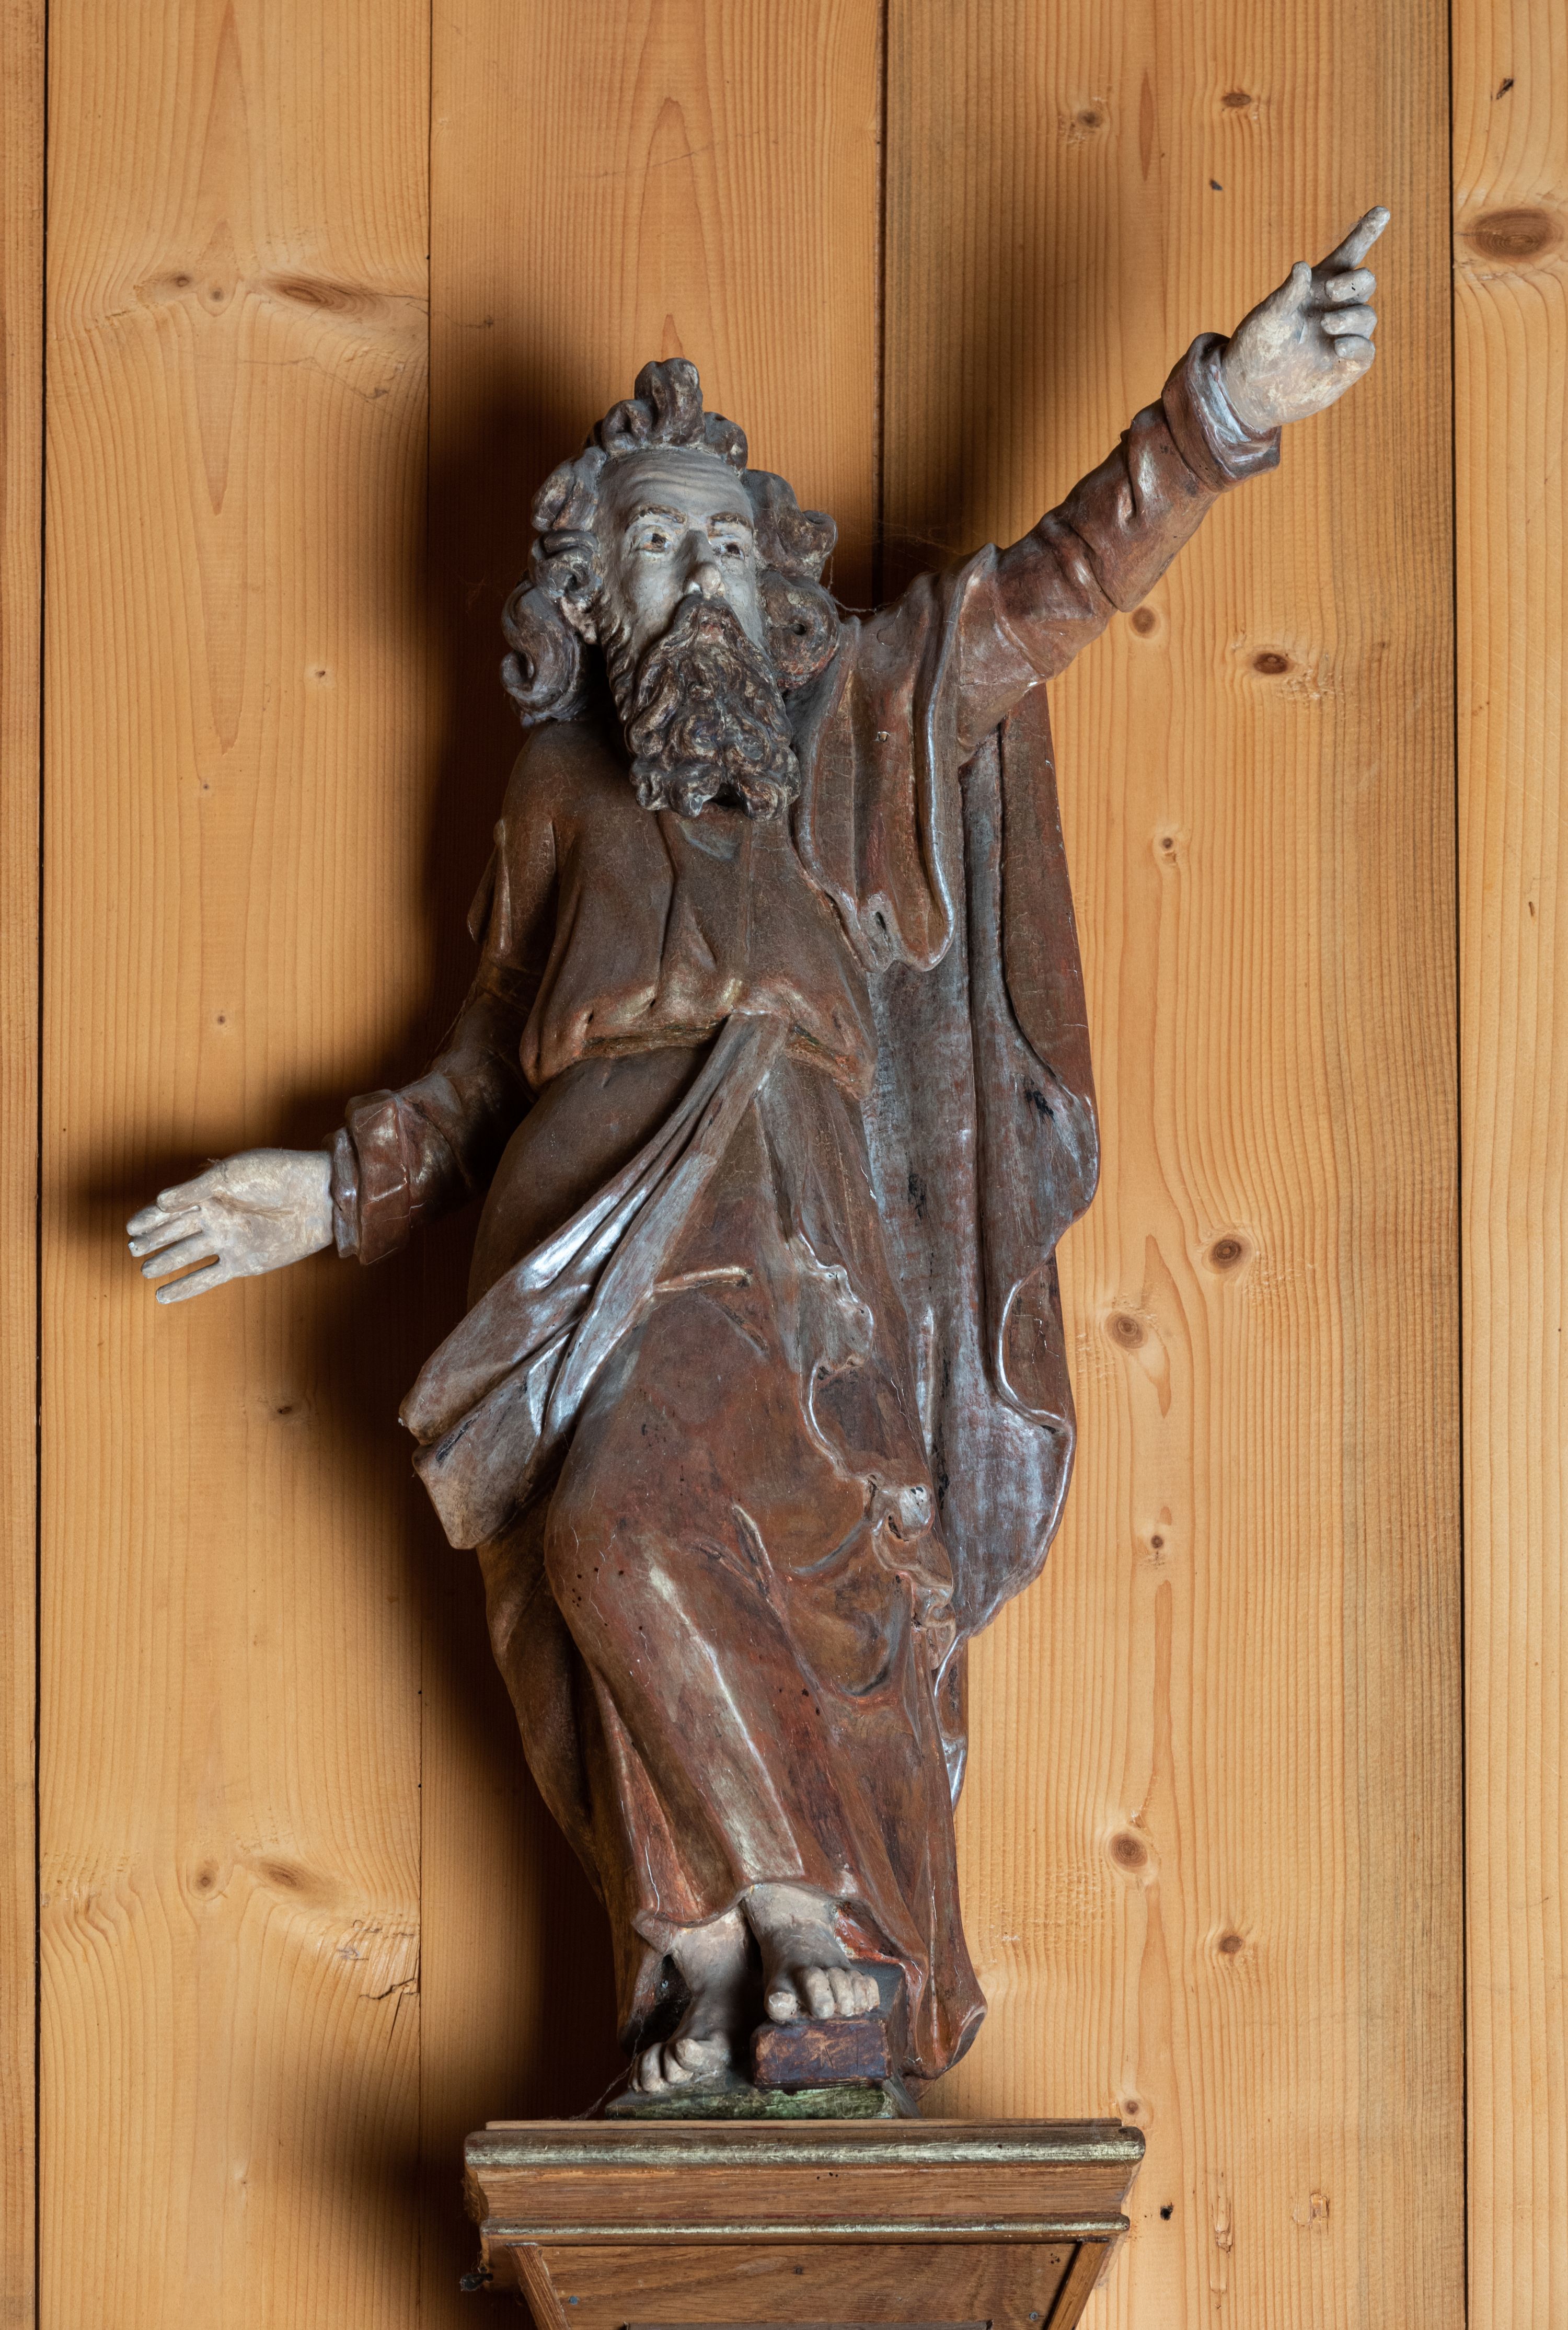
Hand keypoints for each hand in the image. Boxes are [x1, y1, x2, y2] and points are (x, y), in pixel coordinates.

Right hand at [126, 1148, 333, 1304]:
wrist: (317, 1197)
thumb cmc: (276, 1174)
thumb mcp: (231, 1173)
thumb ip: (194, 1190)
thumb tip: (159, 1202)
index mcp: (210, 1192)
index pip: (170, 1207)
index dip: (149, 1218)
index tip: (130, 1227)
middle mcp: (216, 1217)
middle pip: (175, 1232)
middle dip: (153, 1240)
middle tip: (132, 1249)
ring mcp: (229, 1241)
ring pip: (188, 1255)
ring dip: (166, 1263)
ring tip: (144, 1271)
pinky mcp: (243, 1262)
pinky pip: (208, 1277)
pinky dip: (187, 1287)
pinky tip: (165, 1295)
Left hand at [1219, 207, 1388, 431]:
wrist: (1251, 391)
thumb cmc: (1257, 347)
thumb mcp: (1268, 316)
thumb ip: (1287, 293)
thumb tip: (1302, 267)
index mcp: (1318, 288)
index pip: (1348, 255)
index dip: (1366, 233)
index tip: (1382, 211)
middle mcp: (1335, 308)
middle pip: (1365, 281)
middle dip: (1355, 282)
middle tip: (1330, 291)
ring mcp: (1344, 336)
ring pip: (1367, 316)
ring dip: (1350, 317)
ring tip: (1324, 326)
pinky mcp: (1348, 365)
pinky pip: (1366, 350)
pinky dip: (1356, 345)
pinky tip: (1336, 347)